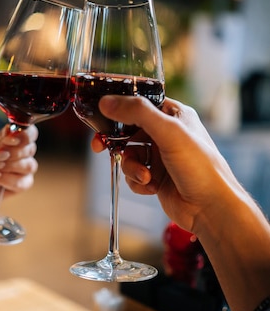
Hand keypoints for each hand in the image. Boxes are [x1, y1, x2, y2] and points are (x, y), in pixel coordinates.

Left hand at [0, 125, 37, 222]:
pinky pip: (23, 182)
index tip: (8, 141)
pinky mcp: (23, 184)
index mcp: (13, 138)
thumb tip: (11, 136)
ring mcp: (24, 169)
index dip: (23, 135)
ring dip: (9, 166)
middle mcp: (22, 152)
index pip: (29, 132)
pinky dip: (8, 180)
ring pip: (29, 166)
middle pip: (30, 149)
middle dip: (13, 153)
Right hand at [93, 94, 269, 310]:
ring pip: (129, 155)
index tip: (101, 116)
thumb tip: (106, 102)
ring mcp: (162, 157)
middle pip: (129, 131)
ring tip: (144, 178)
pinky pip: (134, 175)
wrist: (211, 208)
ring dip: (131, 168)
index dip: (119, 110)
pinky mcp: (157, 178)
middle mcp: (168, 134)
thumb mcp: (168, 132)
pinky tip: (151, 187)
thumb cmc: (200, 167)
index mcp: (175, 115)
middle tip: (99, 147)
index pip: (140, 104)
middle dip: (116, 142)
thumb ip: (137, 113)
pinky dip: (137, 182)